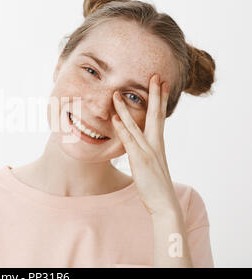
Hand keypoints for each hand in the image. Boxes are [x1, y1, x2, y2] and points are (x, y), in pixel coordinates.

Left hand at [111, 74, 179, 215]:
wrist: (164, 202)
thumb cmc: (155, 184)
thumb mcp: (151, 164)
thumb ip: (146, 152)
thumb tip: (139, 145)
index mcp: (158, 143)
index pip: (160, 117)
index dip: (160, 99)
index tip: (162, 83)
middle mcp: (155, 143)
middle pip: (155, 114)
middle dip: (155, 95)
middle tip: (155, 76)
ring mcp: (148, 151)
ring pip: (136, 125)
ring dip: (126, 108)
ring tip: (118, 93)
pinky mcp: (140, 160)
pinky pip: (129, 141)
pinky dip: (122, 128)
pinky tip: (115, 118)